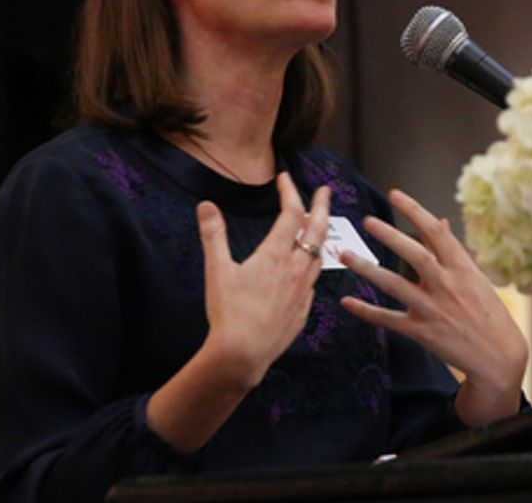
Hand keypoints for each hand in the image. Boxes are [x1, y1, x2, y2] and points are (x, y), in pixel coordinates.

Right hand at [197, 173, 330, 388]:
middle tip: (325, 191)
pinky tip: (305, 271)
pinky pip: (312, 282)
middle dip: (321, 206)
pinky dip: (311, 268)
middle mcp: (296, 269)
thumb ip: (213, 235)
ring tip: (317, 228)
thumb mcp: (217, 270)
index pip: (291, 213)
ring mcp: (303, 291)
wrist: (242, 354)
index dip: (290, 192)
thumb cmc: (228, 312)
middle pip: (316, 230)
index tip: (285, 178)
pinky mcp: (303, 311)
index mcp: (276, 255)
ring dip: (319, 237)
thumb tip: (206, 205)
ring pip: (318, 256)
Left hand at [340, 189, 527, 426]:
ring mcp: (433, 309)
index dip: (415, 211)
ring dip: (368, 268)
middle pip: (414, 254)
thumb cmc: (488, 312)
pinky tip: (347, 301)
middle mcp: (447, 285)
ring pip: (395, 285)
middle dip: (390, 236)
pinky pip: (388, 319)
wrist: (498, 355)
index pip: (436, 232)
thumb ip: (452, 251)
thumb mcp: (475, 277)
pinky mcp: (421, 332)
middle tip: (368, 221)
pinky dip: (366, 311)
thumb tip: (439, 221)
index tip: (395, 195)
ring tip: (346, 254)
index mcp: (462, 268)